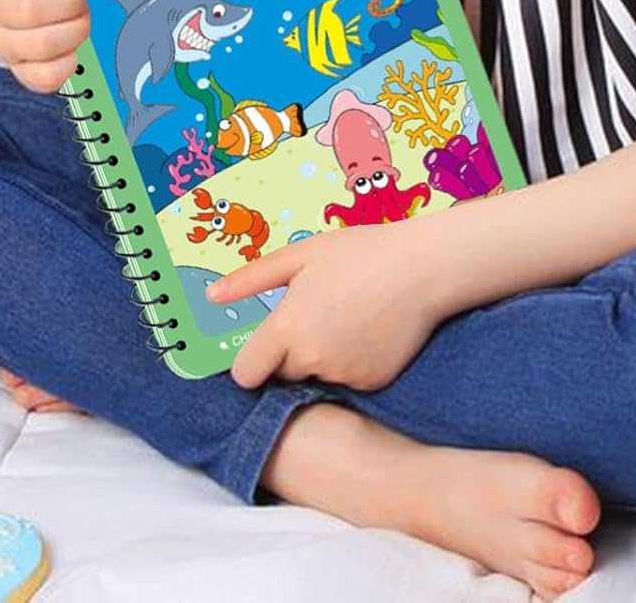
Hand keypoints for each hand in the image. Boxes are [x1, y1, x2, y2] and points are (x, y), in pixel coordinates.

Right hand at [0, 0, 90, 94]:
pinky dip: (63, 68)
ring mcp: (8, 42)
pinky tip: (78, 55)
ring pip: (36, 45)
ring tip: (88, 22)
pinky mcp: (25, 71)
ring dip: (72, 32)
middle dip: (67, 4)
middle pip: (25, 10)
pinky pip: (38, 79)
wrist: (67, 5)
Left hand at [206, 219, 446, 391]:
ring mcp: (344, 375)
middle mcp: (312, 359)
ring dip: (322, 359)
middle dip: (291, 354)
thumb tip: (211, 297)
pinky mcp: (372, 383)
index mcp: (288, 328)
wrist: (424, 267)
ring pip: (317, 378)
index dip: (253, 360)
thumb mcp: (302, 254)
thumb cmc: (361, 252)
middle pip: (282, 375)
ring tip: (348, 318)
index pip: (246, 374)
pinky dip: (352, 364)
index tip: (267, 342)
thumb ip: (252, 279)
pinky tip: (369, 332)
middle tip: (318, 316)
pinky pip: (348, 381)